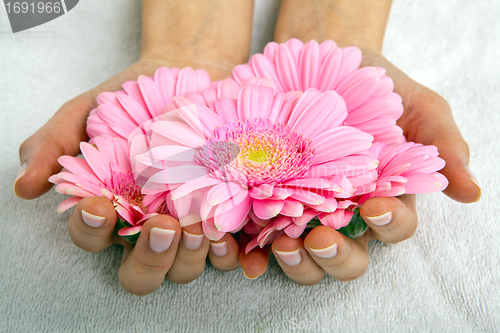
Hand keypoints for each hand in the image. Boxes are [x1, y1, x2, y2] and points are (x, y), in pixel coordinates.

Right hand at [13, 0, 253, 292]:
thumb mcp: (83, 112)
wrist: (189, 74)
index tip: (98, 204)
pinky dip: (231, 257)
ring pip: (184, 268)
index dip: (91, 230)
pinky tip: (232, 242)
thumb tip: (25, 188)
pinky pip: (227, 253)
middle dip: (150, 259)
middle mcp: (148, 228)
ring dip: (190, 258)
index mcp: (112, 210)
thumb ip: (53, 146)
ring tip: (197, 228)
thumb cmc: (131, 97)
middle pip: (142, 272)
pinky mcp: (226, 218)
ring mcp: (188, 227)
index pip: (92, 238)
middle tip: (160, 228)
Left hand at [239, 0, 480, 282]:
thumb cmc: (366, 80)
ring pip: (305, 258)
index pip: (394, 227)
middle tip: (322, 238)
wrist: (307, 61)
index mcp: (381, 195)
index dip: (390, 224)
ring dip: (297, 262)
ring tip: (284, 245)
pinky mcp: (262, 206)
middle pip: (348, 256)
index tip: (378, 206)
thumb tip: (470, 191)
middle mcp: (342, 213)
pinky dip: (253, 257)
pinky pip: (258, 243)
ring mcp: (300, 213)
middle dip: (337, 256)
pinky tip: (246, 256)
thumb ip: (439, 143)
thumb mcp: (410, 101)